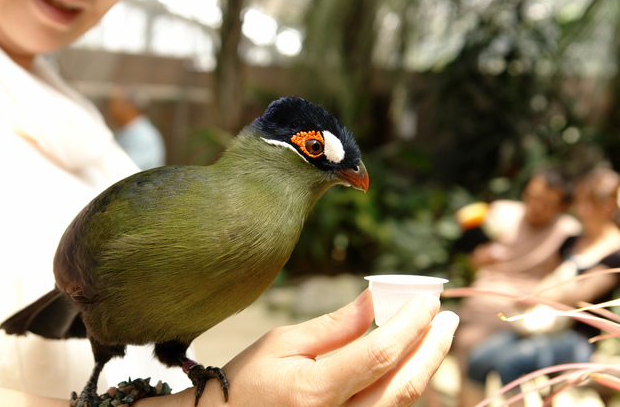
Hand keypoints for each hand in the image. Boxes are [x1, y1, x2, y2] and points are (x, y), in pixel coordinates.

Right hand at [155, 289, 457, 406]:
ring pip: (404, 403)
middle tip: (446, 317)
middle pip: (404, 385)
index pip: (380, 353)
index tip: (428, 299)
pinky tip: (413, 362)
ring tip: (436, 334)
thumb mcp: (284, 343)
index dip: (410, 323)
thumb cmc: (250, 381)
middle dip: (432, 347)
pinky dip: (408, 385)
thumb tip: (375, 300)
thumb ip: (335, 326)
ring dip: (426, 366)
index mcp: (315, 391)